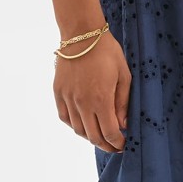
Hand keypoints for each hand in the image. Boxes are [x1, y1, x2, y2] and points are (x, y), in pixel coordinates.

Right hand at [53, 28, 131, 153]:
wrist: (81, 34)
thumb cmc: (107, 52)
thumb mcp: (124, 75)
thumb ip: (123, 103)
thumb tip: (123, 125)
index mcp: (101, 99)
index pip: (109, 133)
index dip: (117, 144)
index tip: (124, 145)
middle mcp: (82, 103)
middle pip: (93, 136)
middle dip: (106, 146)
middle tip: (114, 146)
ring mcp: (68, 98)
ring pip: (78, 130)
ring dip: (90, 137)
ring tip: (100, 136)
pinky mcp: (58, 92)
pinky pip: (65, 118)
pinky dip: (74, 126)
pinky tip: (83, 124)